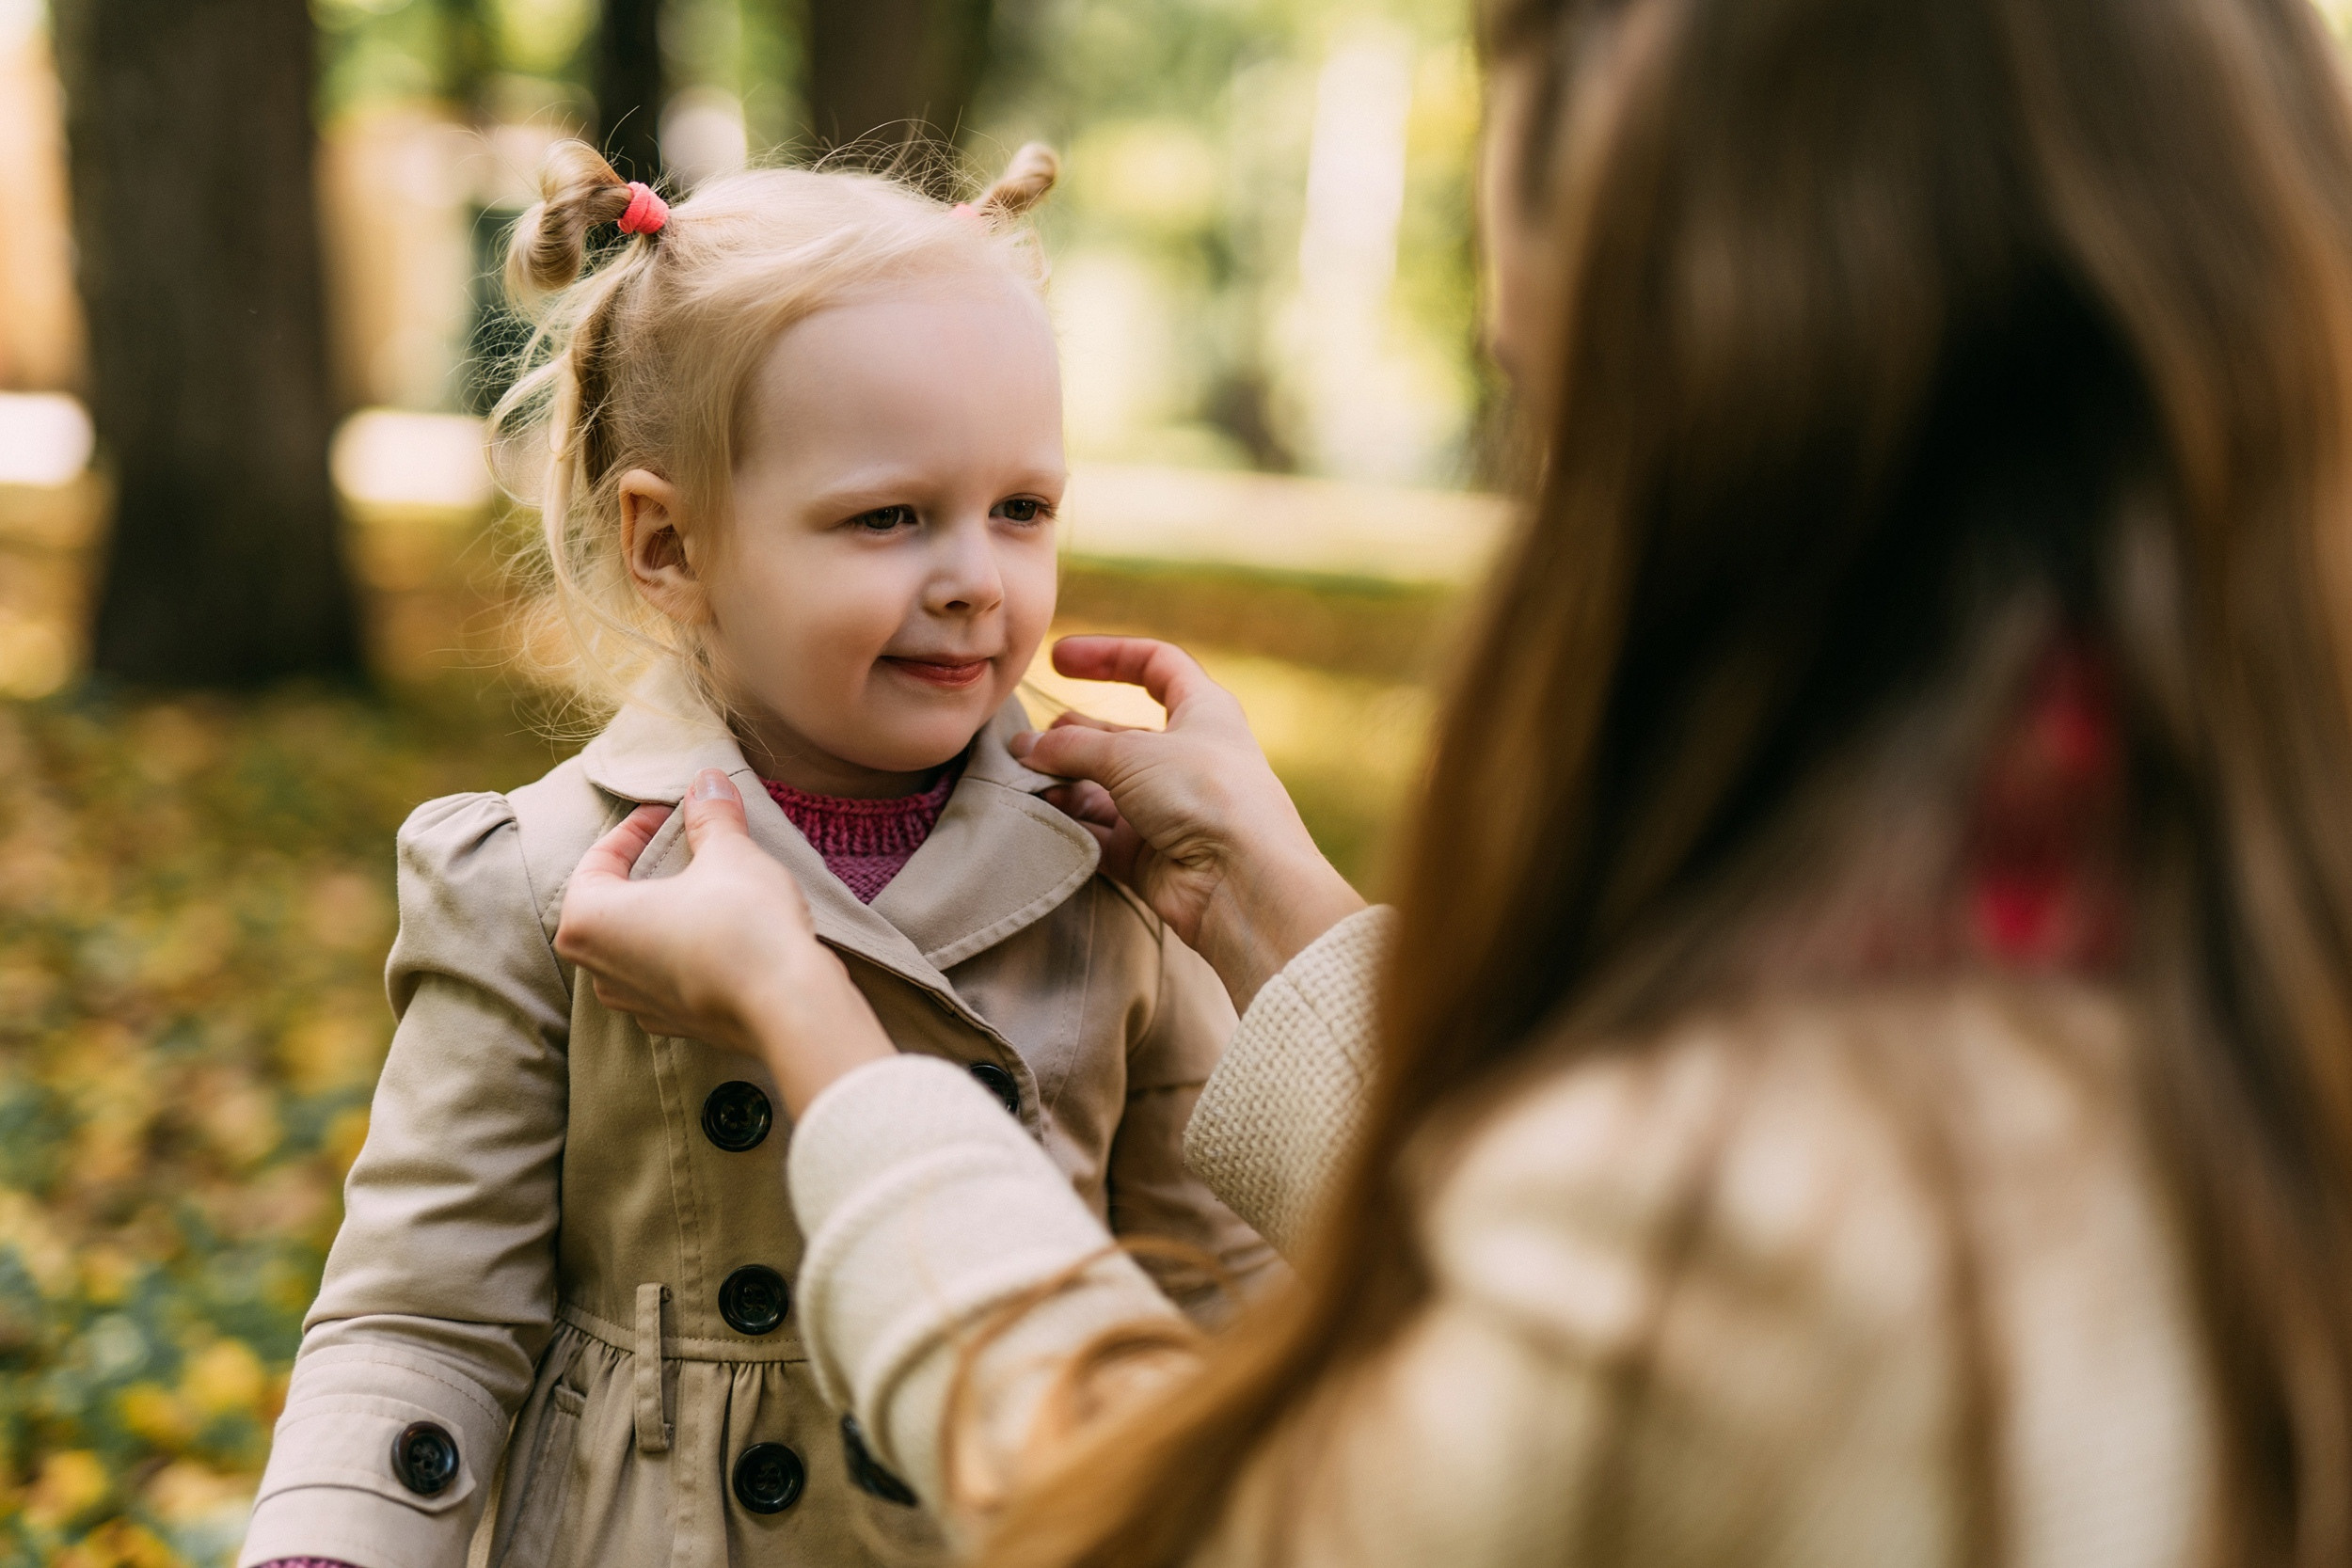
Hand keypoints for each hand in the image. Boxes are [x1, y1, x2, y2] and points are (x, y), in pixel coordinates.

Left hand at [554, 770, 893, 1116]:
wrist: (787, 1007)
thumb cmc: (743, 925)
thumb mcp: (728, 853)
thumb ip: (710, 816)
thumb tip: (707, 781)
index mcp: (588, 921)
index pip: (598, 860)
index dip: (636, 828)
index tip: (672, 812)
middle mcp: (599, 969)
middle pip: (612, 903)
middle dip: (647, 870)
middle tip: (686, 844)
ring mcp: (635, 1003)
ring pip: (637, 944)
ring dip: (664, 913)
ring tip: (706, 887)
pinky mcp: (675, 1023)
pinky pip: (667, 975)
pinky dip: (685, 950)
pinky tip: (721, 933)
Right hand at [1014, 637, 1365, 1008]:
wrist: (1239, 880)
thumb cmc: (1203, 794)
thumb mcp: (1131, 752)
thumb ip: (1073, 746)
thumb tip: (1027, 748)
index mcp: (1203, 711)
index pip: (1157, 665)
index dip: (1109, 656)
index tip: (1059, 658)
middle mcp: (1187, 757)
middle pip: (1120, 734)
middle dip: (1072, 735)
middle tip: (1029, 743)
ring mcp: (1169, 808)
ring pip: (1104, 786)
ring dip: (1064, 782)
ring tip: (1024, 780)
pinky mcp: (1151, 853)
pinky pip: (1101, 831)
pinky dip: (1071, 822)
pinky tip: (1040, 814)